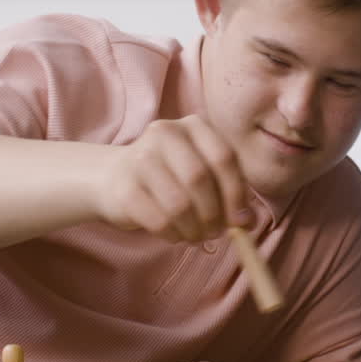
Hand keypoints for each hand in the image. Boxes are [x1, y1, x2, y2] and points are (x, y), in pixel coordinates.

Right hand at [92, 115, 247, 241]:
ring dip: (194, 229)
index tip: (241, 220)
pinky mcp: (124, 187)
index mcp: (193, 125)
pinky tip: (175, 234)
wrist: (113, 177)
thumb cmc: (170, 176)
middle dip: (213, 214)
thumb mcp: (201, 170)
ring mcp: (140, 158)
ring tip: (196, 236)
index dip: (236, 192)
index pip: (223, 157)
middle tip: (215, 232)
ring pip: (179, 204)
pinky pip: (159, 220)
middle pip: (200, 179)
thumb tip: (247, 222)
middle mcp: (165, 133)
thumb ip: (227, 190)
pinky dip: (173, 234)